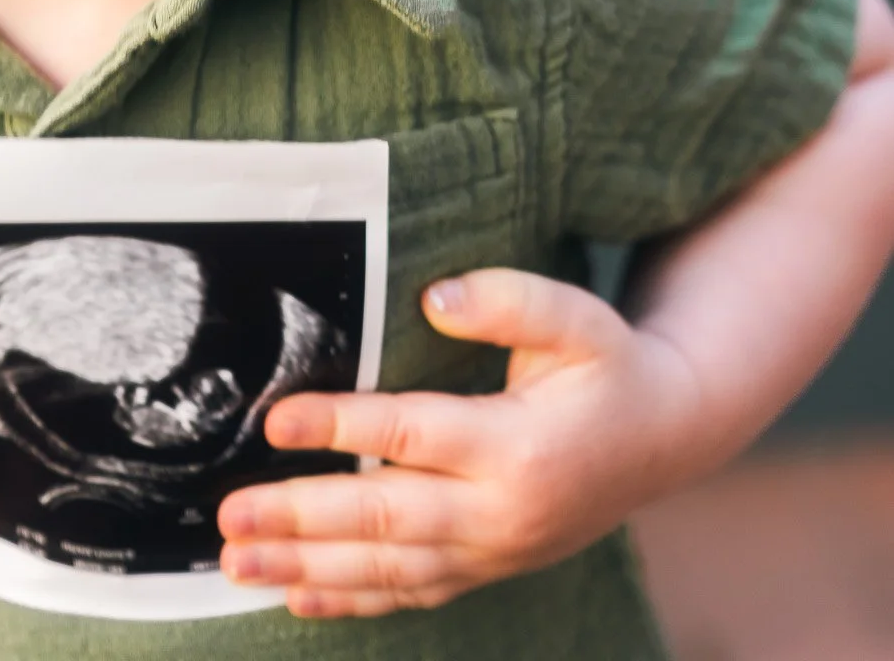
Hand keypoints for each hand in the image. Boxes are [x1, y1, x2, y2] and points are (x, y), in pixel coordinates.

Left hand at [218, 266, 701, 618]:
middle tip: (229, 514)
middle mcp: (500, 512)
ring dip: (306, 566)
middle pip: (384, 517)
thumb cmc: (610, 366)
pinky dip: (351, 599)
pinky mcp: (486, 567)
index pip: (409, 434)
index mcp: (517, 446)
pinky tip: (296, 594)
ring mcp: (492, 551)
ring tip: (236, 562)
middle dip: (299, 518)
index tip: (275, 420)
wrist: (667, 438)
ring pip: (386, 568)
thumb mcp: (576, 317)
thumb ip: (507, 301)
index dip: (339, 426)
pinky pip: (410, 593)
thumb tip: (434, 297)